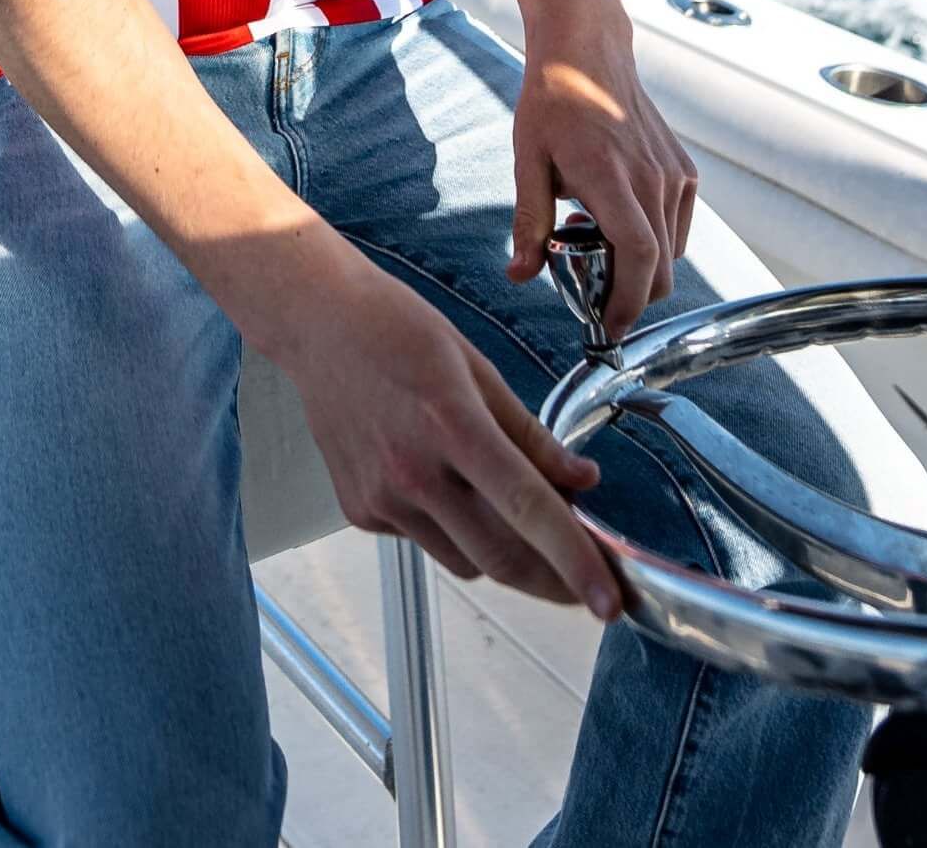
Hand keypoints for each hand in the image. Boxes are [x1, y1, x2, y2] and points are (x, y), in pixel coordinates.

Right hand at [270, 260, 619, 617]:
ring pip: (465, 561)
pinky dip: (454, 530)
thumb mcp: (477, 367)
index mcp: (452, 426)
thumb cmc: (396, 329)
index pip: (529, 509)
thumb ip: (531, 434)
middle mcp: (412, 474)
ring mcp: (381, 500)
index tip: (609, 601)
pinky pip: (426, 543)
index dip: (577, 561)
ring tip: (514, 516)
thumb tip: (582, 481)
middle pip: (501, 557)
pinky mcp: (361, 513)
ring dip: (504, 554)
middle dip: (553, 581)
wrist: (316, 325)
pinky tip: (447, 486)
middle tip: (586, 583)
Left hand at [507, 42, 696, 347]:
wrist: (589, 51)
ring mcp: (674, 173)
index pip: (638, 256)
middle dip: (633, 296)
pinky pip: (678, 226)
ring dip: (641, 266)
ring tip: (595, 243)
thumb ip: (528, 223)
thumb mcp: (528, 161)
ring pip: (673, 250)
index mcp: (611, 177)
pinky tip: (614, 218)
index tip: (609, 327)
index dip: (629, 302)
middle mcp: (652, 178)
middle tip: (595, 297)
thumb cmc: (554, 102)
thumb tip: (520, 275)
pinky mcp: (684, 170)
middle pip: (662, 266)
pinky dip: (655, 241)